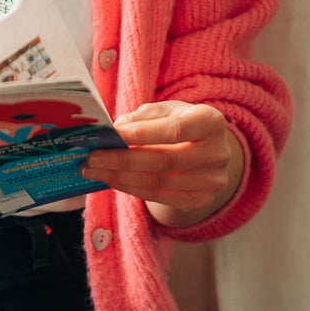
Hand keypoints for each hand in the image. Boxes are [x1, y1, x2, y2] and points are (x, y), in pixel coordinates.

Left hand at [84, 102, 242, 228]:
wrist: (208, 150)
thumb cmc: (182, 124)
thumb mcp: (167, 110)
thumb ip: (141, 118)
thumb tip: (111, 132)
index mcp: (211, 122)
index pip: (174, 130)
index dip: (141, 134)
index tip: (109, 135)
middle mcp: (217, 153)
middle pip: (164, 161)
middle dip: (122, 160)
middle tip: (91, 158)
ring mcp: (212, 181)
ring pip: (158, 183)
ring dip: (120, 178)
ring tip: (93, 171)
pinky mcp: (200, 200)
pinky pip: (159, 197)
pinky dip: (131, 189)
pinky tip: (111, 181)